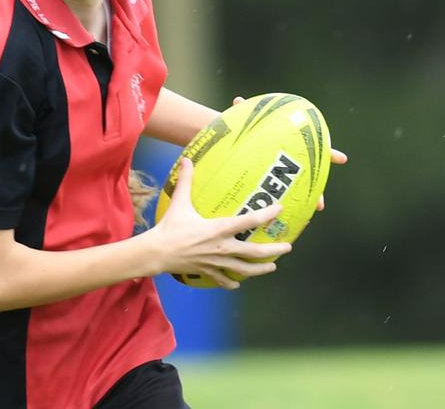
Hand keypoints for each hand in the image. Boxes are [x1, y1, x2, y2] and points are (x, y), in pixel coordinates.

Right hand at [145, 157, 290, 289]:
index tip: (279, 209)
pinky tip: (237, 284)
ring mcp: (216, 262)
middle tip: (287, 247)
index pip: (250, 221)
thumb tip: (186, 160)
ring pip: (244, 269)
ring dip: (260, 269)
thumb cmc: (170, 227)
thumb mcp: (179, 203)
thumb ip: (186, 181)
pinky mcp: (208, 271)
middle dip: (274, 250)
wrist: (157, 252)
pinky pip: (223, 280)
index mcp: (219, 229)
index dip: (267, 214)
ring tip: (272, 267)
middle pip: (254, 252)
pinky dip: (231, 282)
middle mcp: (222, 247)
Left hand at [232, 96, 348, 211]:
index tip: (342, 159)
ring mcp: (281, 171)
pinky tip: (279, 219)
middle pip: (307, 177)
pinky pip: (279, 196)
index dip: (328, 153)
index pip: (313, 148)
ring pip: (297, 190)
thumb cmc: (244, 131)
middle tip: (320, 204)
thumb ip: (242, 112)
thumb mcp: (245, 123)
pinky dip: (281, 206)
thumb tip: (238, 99)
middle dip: (315, 191)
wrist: (233, 142)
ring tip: (305, 216)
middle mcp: (289, 159)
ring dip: (302, 203)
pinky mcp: (271, 180)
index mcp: (288, 144)